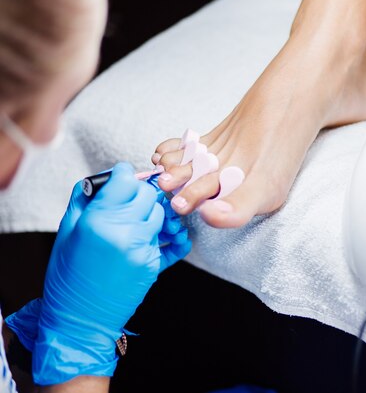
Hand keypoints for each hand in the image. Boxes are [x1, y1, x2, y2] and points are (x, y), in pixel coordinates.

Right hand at [31, 163, 189, 384]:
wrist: (79, 318)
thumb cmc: (68, 274)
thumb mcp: (67, 230)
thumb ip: (85, 199)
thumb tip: (105, 178)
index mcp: (98, 221)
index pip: (126, 179)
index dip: (124, 175)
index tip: (121, 178)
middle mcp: (124, 233)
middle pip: (149, 194)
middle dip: (140, 193)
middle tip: (129, 200)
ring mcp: (143, 250)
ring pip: (162, 214)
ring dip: (152, 213)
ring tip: (138, 220)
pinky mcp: (154, 265)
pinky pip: (170, 240)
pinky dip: (165, 235)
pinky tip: (157, 235)